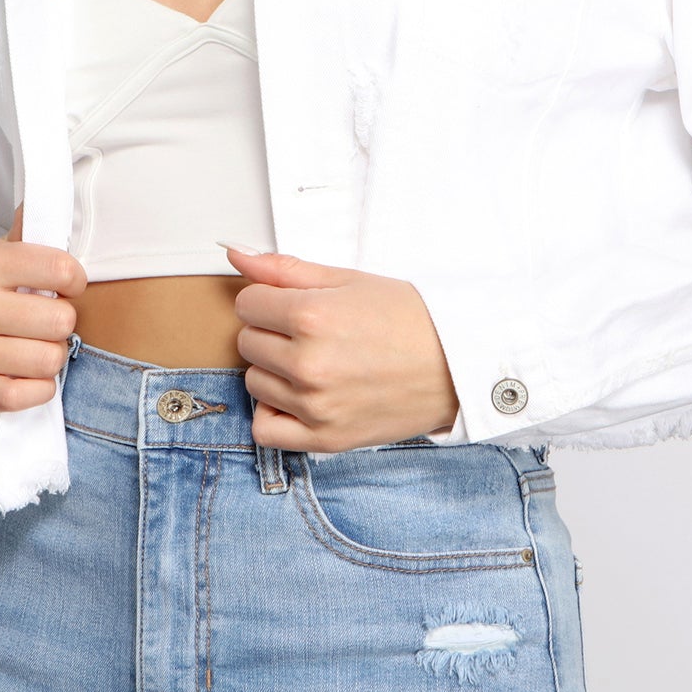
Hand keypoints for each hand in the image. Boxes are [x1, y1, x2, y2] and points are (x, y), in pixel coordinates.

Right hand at [0, 206, 84, 413]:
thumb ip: (29, 230)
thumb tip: (51, 199)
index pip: (61, 270)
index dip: (75, 280)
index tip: (66, 285)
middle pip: (61, 321)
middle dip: (63, 322)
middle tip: (47, 320)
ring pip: (48, 360)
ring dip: (51, 356)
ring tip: (35, 345)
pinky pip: (23, 396)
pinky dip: (37, 389)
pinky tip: (29, 373)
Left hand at [224, 246, 462, 453]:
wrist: (456, 367)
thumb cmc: (409, 320)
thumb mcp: (349, 281)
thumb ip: (286, 270)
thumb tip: (235, 254)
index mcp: (312, 316)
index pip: (247, 304)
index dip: (269, 300)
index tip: (296, 306)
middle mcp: (308, 363)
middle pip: (247, 342)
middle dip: (272, 333)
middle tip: (312, 334)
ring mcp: (315, 405)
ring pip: (254, 382)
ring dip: (275, 372)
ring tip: (316, 363)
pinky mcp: (324, 438)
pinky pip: (265, 429)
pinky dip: (276, 413)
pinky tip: (301, 398)